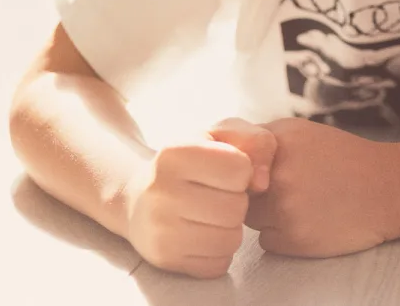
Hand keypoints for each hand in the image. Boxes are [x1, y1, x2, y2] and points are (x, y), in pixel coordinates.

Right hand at [121, 117, 277, 278]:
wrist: (137, 198)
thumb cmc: (190, 163)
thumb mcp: (221, 136)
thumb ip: (255, 142)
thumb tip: (262, 183)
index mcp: (175, 154)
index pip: (239, 169)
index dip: (242, 170)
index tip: (225, 171)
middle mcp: (160, 192)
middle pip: (236, 208)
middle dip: (237, 201)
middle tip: (219, 196)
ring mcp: (159, 230)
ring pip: (230, 239)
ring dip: (231, 228)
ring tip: (213, 215)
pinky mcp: (165, 259)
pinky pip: (218, 264)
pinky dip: (220, 252)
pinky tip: (205, 235)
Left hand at [245, 117, 399, 257]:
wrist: (388, 188)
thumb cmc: (343, 158)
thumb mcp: (301, 132)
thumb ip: (261, 140)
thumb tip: (222, 155)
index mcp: (278, 141)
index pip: (232, 160)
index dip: (245, 168)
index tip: (264, 170)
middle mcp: (278, 173)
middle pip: (239, 192)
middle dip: (258, 193)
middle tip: (293, 187)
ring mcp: (285, 208)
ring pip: (250, 219)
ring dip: (269, 216)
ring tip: (304, 203)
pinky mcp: (294, 239)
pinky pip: (266, 241)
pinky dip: (283, 235)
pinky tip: (310, 221)